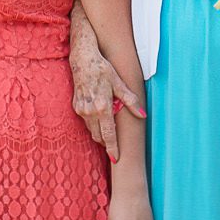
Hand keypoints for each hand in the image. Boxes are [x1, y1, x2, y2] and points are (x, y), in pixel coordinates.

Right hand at [70, 43, 144, 162]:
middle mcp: (90, 111)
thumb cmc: (102, 69)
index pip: (109, 135)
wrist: (83, 60)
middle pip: (99, 136)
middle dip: (107, 143)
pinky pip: (86, 121)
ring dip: (100, 133)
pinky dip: (94, 124)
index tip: (116, 159)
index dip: (113, 148)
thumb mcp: (119, 83)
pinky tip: (99, 117)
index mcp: (103, 107)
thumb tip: (143, 115)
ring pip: (92, 130)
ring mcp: (81, 110)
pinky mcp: (76, 107)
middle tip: (115, 147)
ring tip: (109, 132)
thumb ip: (131, 101)